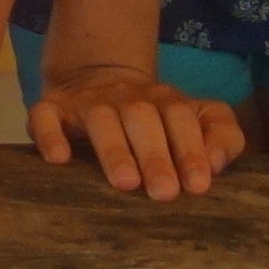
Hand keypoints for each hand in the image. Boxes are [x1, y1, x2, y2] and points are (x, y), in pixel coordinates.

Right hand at [26, 61, 245, 200]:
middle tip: (164, 193)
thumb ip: (222, 136)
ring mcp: (88, 102)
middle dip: (155, 155)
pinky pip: (46, 116)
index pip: (183, 118)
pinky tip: (58, 160)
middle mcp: (128, 98)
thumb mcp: (195, 121)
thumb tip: (215, 165)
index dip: (191, 149)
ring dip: (114, 150)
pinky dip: (50, 136)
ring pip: (101, 119)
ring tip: (125, 183)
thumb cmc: (155, 118)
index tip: (198, 186)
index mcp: (166, 101)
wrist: (96, 75)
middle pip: (144, 118)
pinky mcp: (52, 107)